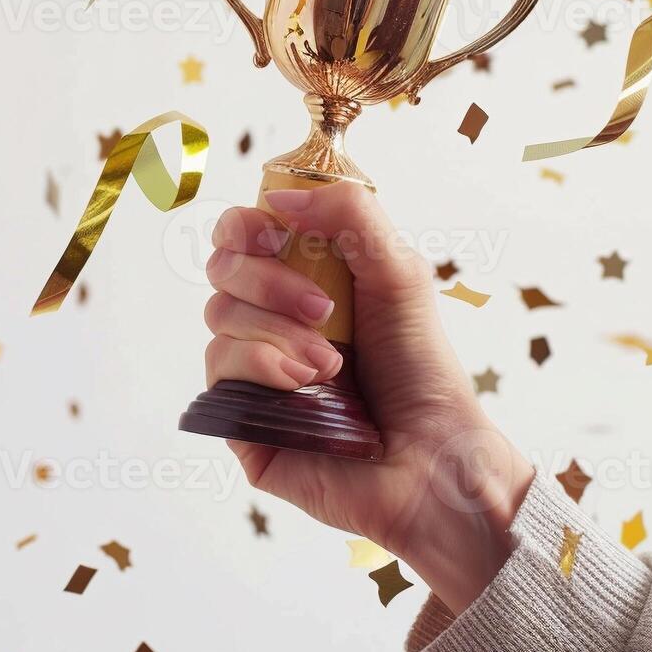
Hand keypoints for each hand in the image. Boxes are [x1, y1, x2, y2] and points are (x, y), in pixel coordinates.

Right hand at [204, 182, 534, 612]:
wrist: (433, 454)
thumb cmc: (421, 368)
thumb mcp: (398, 273)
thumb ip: (349, 218)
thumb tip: (278, 198)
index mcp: (301, 282)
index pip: (242, 236)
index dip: (245, 225)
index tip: (273, 232)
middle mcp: (270, 323)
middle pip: (221, 270)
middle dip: (268, 280)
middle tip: (324, 308)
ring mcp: (252, 373)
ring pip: (217, 317)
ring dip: (278, 330)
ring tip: (330, 365)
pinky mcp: (240, 420)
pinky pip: (221, 369)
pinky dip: (264, 364)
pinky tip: (306, 386)